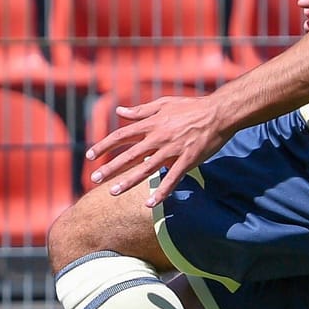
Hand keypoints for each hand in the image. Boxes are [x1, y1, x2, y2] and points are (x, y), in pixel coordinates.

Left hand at [86, 93, 234, 207]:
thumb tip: (118, 112)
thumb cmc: (191, 107)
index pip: (121, 135)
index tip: (89, 155)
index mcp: (151, 123)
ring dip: (128, 182)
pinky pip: (171, 179)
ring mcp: (172, 150)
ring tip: (113, 192)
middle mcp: (158, 137)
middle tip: (94, 179)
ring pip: (146, 169)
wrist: (219, 113)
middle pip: (128, 155)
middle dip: (110, 167)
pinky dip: (160, 192)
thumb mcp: (163, 104)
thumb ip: (140, 111)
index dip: (104, 145)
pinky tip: (149, 204)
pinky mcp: (187, 160)